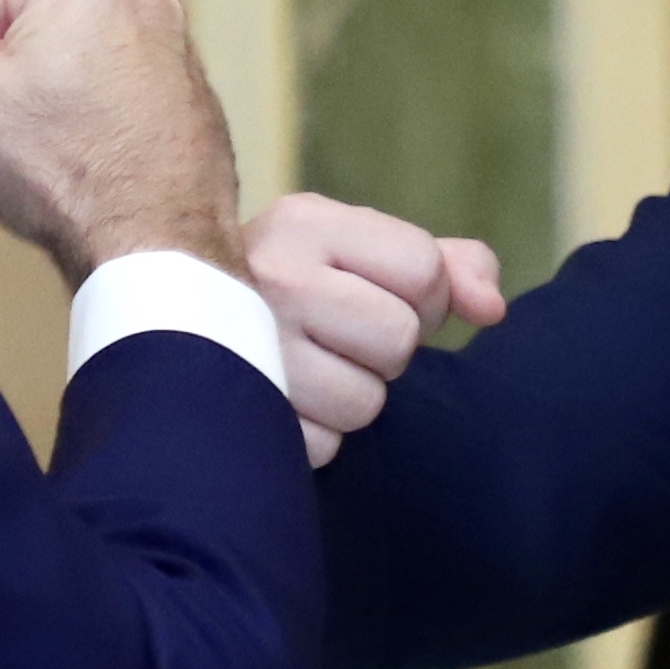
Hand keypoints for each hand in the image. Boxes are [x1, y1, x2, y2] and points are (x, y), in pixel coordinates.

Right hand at [0, 0, 240, 281]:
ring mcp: (181, 54)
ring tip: (67, 160)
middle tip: (28, 139)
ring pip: (82, 76)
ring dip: (65, 111)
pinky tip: (103, 175)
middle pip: (37, 38)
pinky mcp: (200, 105)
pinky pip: (126, 110)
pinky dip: (108, 135)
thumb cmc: (61, 167)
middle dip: (21, 84)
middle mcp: (143, 1)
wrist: (153, 242)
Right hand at [241, 191, 509, 464]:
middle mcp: (272, 275)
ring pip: (365, 402)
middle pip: (399, 338)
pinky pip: (325, 446)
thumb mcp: (363, 253)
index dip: (425, 297)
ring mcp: (247, 347)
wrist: (177, 326)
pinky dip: (317, 435)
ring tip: (312, 373)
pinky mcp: (239, 413)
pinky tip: (289, 405)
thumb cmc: (297, 289)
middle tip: (341, 340)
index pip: (424, 270)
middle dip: (385, 350)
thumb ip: (449, 265)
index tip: (381, 297)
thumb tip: (493, 310)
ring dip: (352, 398)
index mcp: (305, 222)